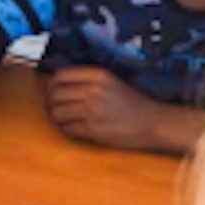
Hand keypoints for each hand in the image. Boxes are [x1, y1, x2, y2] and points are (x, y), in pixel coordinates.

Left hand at [44, 67, 162, 149]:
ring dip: (57, 117)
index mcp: (98, 75)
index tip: (53, 90)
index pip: (60, 75)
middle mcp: (93, 90)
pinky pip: (67, 129)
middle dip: (51, 102)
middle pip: (55, 94)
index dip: (52, 84)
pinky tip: (74, 127)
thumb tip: (56, 83)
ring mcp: (92, 110)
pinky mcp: (93, 129)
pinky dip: (67, 129)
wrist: (153, 122)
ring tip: (64, 118)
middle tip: (55, 106)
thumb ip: (86, 79)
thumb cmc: (132, 102)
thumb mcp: (111, 81)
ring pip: (57, 113)